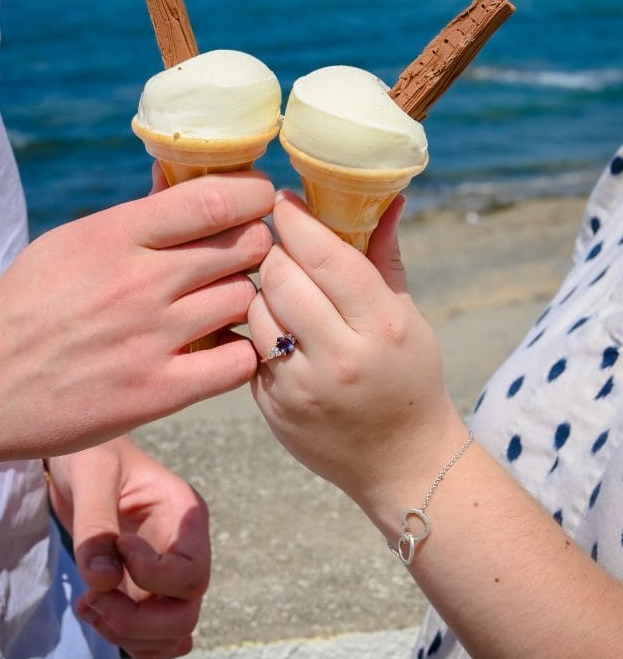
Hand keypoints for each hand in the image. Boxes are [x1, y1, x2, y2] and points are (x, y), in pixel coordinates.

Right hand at [0, 171, 273, 462]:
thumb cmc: (26, 305)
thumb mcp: (71, 242)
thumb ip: (134, 219)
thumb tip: (181, 182)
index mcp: (114, 236)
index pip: (214, 199)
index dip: (253, 195)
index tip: (258, 200)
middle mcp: (139, 283)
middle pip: (244, 247)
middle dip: (256, 245)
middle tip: (246, 255)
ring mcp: (151, 339)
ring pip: (245, 301)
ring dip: (248, 298)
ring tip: (227, 302)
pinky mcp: (156, 393)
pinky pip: (237, 364)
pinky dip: (242, 352)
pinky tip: (225, 348)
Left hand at [48, 437, 208, 658]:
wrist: (78, 459)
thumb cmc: (90, 453)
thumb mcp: (91, 473)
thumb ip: (95, 524)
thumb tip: (103, 581)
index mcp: (184, 515)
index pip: (191, 573)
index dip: (152, 577)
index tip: (118, 546)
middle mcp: (183, 548)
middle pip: (186, 613)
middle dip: (137, 620)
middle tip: (93, 598)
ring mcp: (165, 574)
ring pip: (170, 633)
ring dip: (126, 634)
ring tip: (89, 603)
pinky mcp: (144, 591)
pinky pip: (151, 638)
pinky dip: (124, 639)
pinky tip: (92, 607)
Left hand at [249, 191, 463, 512]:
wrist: (402, 462)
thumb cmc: (409, 375)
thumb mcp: (407, 315)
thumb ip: (384, 255)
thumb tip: (387, 196)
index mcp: (382, 325)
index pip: (324, 255)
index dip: (295, 219)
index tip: (283, 199)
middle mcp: (340, 357)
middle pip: (281, 276)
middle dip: (274, 249)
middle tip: (278, 240)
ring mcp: (302, 387)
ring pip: (256, 308)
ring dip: (261, 288)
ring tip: (279, 286)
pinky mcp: (273, 407)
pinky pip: (249, 346)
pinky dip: (258, 327)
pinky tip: (275, 324)